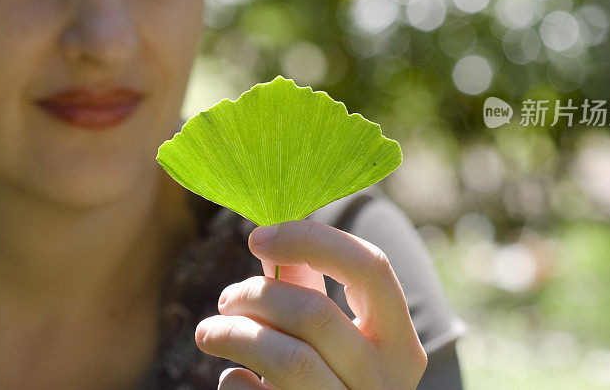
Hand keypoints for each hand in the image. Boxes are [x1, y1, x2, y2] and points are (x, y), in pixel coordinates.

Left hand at [194, 220, 427, 388]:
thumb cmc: (330, 382)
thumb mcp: (332, 335)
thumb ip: (308, 287)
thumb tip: (270, 235)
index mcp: (400, 341)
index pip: (370, 266)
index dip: (311, 240)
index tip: (258, 236)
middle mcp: (387, 381)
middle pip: (315, 313)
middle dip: (257, 294)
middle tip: (228, 298)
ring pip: (287, 359)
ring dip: (234, 333)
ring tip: (209, 331)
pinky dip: (234, 382)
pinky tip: (233, 377)